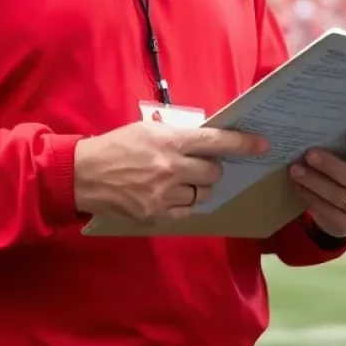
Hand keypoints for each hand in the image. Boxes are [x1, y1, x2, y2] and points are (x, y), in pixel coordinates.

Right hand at [73, 122, 268, 224]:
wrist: (83, 175)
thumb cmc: (116, 146)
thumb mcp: (147, 130)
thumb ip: (178, 136)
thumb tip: (206, 142)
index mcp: (170, 141)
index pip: (216, 142)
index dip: (242, 144)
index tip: (261, 145)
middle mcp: (171, 167)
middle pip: (213, 173)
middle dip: (211, 169)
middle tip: (199, 166)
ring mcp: (164, 194)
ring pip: (202, 195)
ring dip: (197, 188)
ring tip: (178, 181)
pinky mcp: (157, 215)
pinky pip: (187, 212)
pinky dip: (184, 204)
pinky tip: (168, 195)